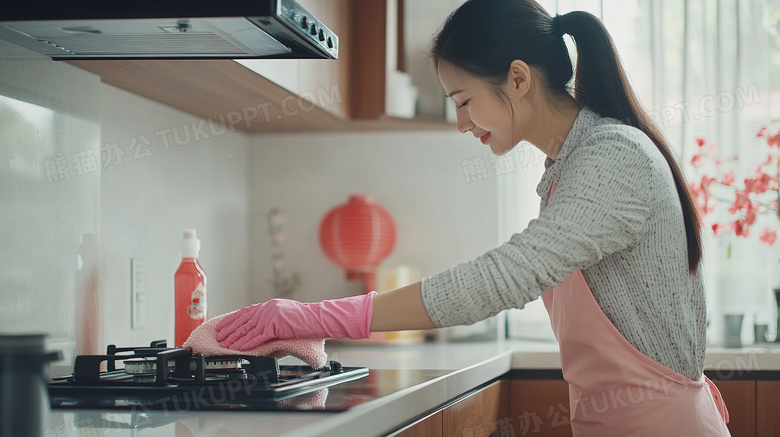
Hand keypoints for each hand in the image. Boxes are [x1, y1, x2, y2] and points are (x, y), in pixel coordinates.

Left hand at [215, 291, 376, 350]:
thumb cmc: (309, 321)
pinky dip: (246, 343)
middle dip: (229, 328)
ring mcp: (271, 316)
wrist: (320, 319)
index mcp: (271, 305)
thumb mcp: (288, 318)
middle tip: (218, 335)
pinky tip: (238, 348)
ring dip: (234, 337)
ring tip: (225, 344)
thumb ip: (275, 323)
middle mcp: (268, 308)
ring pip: (247, 328)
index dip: (233, 318)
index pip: (247, 311)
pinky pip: (256, 336)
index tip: (223, 324)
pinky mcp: (275, 325)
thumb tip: (264, 333)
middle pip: (243, 319)